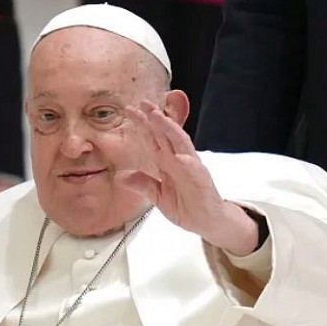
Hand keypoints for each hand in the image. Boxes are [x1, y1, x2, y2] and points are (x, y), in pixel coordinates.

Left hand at [117, 101, 258, 255]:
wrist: (206, 222)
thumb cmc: (186, 205)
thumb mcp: (157, 196)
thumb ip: (141, 184)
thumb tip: (120, 176)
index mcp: (167, 162)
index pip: (153, 138)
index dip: (142, 124)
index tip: (130, 110)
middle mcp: (179, 160)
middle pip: (166, 134)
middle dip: (156, 118)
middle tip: (144, 103)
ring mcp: (192, 169)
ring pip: (181, 144)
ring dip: (170, 130)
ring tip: (158, 117)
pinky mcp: (203, 182)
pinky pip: (195, 170)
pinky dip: (188, 162)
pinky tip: (179, 157)